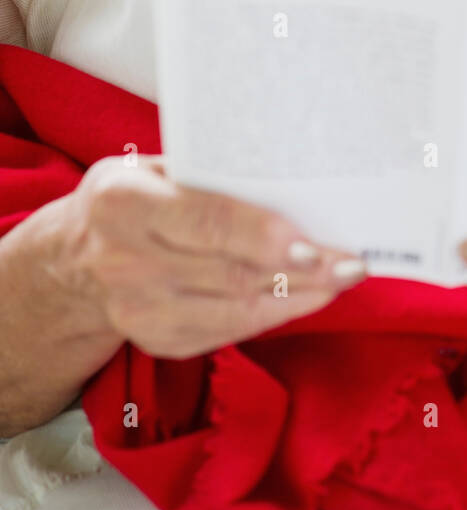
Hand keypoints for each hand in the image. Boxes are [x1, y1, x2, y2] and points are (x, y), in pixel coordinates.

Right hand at [59, 155, 367, 358]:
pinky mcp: (158, 340)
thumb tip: (291, 171)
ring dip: (297, 297)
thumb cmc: (131, 199)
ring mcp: (140, 309)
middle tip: (351, 263)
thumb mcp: (153, 168)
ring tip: (342, 279)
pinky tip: (306, 298)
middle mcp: (126, 261)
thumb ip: (207, 172)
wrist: (72, 262)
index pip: (205, 221)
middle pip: (229, 272)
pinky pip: (228, 331)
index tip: (312, 245)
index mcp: (124, 203)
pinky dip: (273, 314)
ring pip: (235, 309)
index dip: (262, 237)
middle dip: (300, 271)